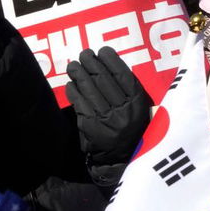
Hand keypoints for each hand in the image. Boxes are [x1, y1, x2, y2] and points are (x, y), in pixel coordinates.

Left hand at [65, 47, 151, 164]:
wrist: (123, 159)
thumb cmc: (131, 128)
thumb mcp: (139, 109)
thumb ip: (129, 90)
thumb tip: (108, 66)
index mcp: (138, 103)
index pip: (123, 75)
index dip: (111, 60)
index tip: (102, 51)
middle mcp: (124, 110)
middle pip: (104, 80)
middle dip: (91, 63)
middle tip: (84, 54)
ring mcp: (107, 120)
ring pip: (90, 90)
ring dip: (79, 74)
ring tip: (73, 66)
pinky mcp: (92, 128)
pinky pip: (80, 105)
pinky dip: (74, 93)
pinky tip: (70, 85)